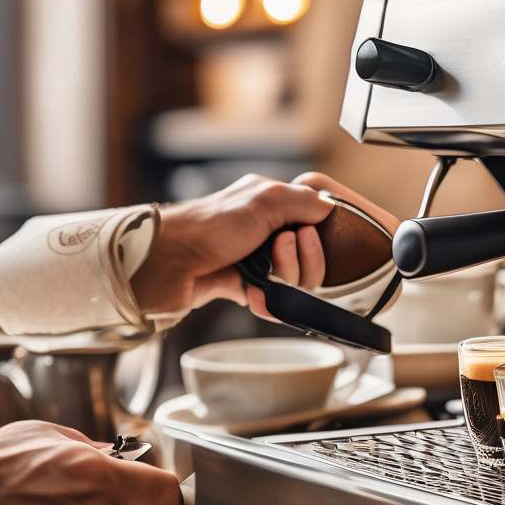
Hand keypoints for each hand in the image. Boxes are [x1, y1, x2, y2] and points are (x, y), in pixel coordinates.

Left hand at [130, 172, 399, 321]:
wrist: (161, 265)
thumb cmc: (202, 227)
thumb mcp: (261, 201)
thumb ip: (302, 202)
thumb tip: (329, 208)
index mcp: (272, 202)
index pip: (321, 215)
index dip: (331, 229)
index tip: (342, 232)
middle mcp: (265, 229)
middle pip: (314, 254)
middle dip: (304, 260)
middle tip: (281, 252)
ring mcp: (256, 259)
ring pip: (297, 280)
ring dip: (284, 280)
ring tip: (263, 273)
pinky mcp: (243, 286)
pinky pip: (275, 301)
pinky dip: (269, 303)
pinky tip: (256, 296)